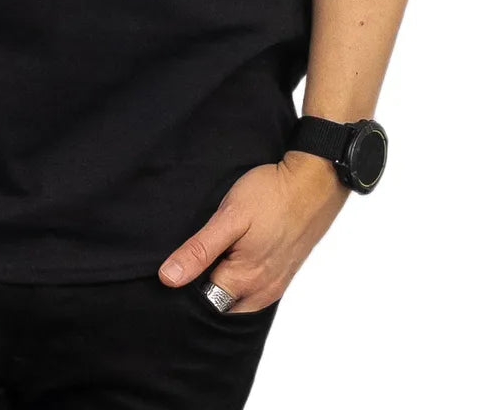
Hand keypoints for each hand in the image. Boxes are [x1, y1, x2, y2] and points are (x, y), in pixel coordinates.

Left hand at [158, 152, 348, 311]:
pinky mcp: (284, 272)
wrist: (314, 181)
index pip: (202, 300)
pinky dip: (242, 276)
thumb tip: (169, 278)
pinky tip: (238, 250)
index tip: (186, 257)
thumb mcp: (229, 217)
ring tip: (220, 247)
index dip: (188, 280)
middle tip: (202, 249)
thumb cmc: (272, 194)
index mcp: (245, 280)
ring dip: (225, 279)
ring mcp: (276, 284)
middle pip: (222, 302)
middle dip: (207, 284)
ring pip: (239, 297)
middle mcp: (262, 291)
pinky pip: (255, 288)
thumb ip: (200, 250)